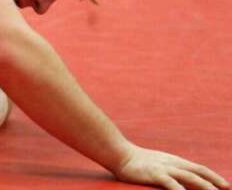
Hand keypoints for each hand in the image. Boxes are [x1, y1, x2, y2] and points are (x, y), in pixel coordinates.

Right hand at [113, 143, 228, 189]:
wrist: (118, 153)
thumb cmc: (135, 161)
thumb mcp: (156, 163)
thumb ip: (169, 170)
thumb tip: (179, 180)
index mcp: (174, 161)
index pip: (199, 168)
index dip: (214, 176)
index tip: (226, 185)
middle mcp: (173, 163)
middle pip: (199, 172)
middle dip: (215, 181)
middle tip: (229, 189)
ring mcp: (164, 168)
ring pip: (189, 177)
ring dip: (204, 186)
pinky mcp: (155, 174)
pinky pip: (171, 183)